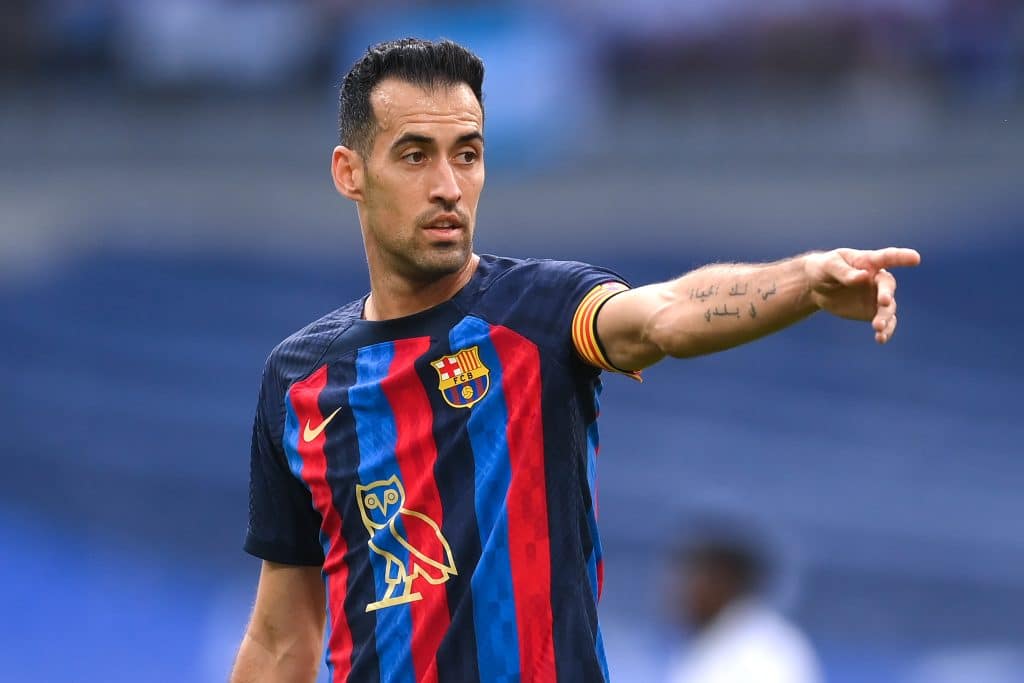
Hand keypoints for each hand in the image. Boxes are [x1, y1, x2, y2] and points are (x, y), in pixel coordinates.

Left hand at [804, 247, 920, 343]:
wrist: (817, 287)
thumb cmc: (824, 269)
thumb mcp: (829, 266)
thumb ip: (844, 272)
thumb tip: (863, 276)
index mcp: (868, 261)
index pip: (887, 257)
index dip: (902, 257)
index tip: (915, 258)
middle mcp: (877, 279)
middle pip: (887, 286)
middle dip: (887, 294)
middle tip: (883, 302)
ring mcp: (877, 296)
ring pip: (888, 308)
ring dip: (885, 317)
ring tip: (878, 327)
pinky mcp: (873, 312)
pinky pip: (885, 323)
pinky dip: (886, 331)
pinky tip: (881, 338)